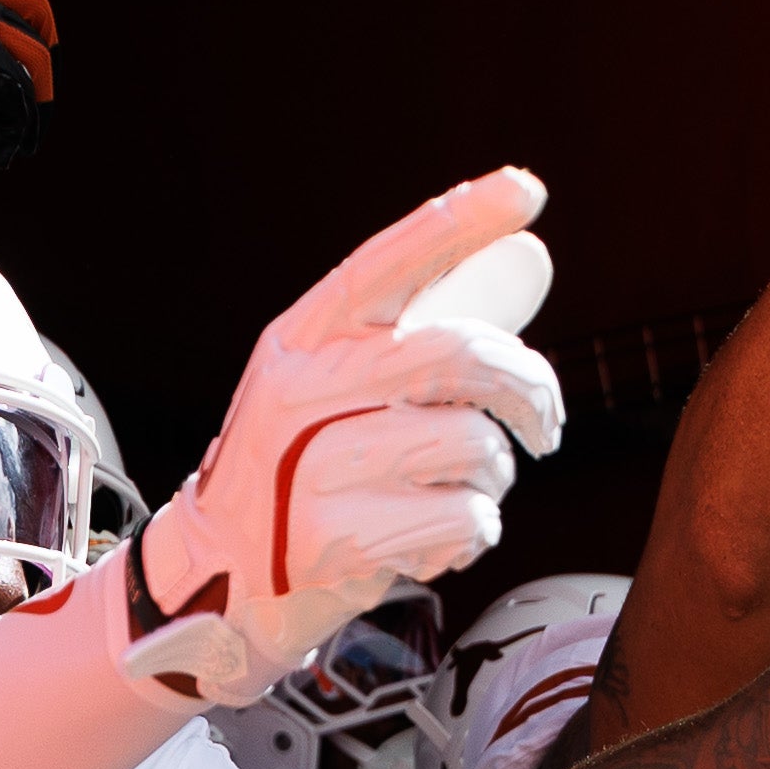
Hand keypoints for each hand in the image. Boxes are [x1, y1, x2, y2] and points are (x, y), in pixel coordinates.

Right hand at [123, 172, 560, 707]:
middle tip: (544, 424)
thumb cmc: (307, 470)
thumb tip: (525, 258)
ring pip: (472, 444)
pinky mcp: (334, 541)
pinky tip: (431, 537)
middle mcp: (300, 391)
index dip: (458, 222)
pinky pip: (466, 518)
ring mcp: (310, 468)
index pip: (387, 264)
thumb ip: (433, 326)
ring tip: (456, 491)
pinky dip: (474, 532)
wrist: (224, 579)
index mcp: (303, 338)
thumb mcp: (348, 386)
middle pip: (455, 352)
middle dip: (529, 386)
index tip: (525, 189)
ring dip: (493, 476)